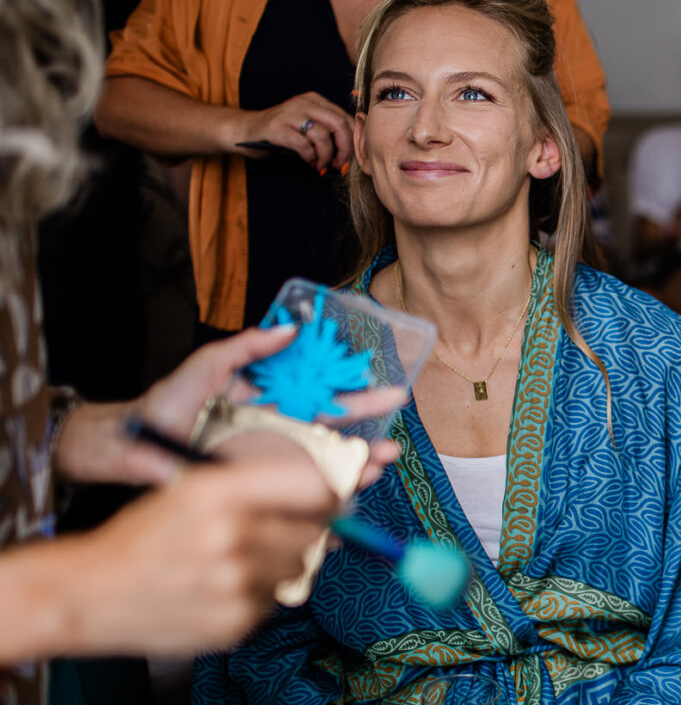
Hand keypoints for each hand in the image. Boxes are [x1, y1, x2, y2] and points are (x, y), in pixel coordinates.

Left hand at [56, 326, 405, 486]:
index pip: (326, 395)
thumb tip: (290, 328)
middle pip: (334, 430)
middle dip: (369, 428)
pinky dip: (323, 499)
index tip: (389, 387)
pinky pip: (294, 494)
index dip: (358, 392)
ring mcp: (269, 461)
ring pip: (322, 464)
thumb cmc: (167, 401)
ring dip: (356, 465)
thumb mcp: (209, 363)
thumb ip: (248, 345)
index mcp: (276, 401)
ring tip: (382, 463)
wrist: (133, 443)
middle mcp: (279, 432)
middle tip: (398, 423)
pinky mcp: (254, 487)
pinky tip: (347, 499)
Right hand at [66, 458, 339, 656]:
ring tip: (237, 560)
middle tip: (271, 530)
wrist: (90, 592)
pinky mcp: (235, 622)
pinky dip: (260, 592)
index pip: (315, 486)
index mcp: (223, 492)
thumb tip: (334, 496)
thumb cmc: (146, 533)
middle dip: (302, 528)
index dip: (330, 491)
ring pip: (299, 566)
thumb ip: (262, 484)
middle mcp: (233, 536)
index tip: (330, 495)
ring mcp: (236, 584)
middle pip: (316, 530)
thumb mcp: (196, 486)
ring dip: (281, 561)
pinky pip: (276, 600)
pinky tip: (222, 586)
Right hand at [237, 92, 353, 169]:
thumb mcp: (307, 126)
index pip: (345, 117)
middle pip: (338, 124)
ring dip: (326, 156)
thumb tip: (351, 150)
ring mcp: (289, 113)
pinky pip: (303, 145)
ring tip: (321, 165)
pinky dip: (310, 157)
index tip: (350, 157)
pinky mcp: (276, 128)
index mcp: (315, 100)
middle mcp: (303, 102)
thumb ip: (328, 132)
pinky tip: (308, 161)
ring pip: (322, 135)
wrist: (246, 130)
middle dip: (344, 148)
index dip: (353, 140)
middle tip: (340, 163)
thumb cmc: (282, 133)